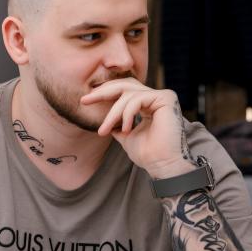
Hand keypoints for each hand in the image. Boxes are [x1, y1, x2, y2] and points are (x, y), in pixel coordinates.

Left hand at [81, 78, 195, 178]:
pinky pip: (138, 99)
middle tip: (85, 100)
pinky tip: (126, 129)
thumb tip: (105, 119)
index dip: (104, 94)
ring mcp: (162, 96)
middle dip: (102, 92)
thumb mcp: (126, 136)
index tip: (85, 101)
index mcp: (147, 104)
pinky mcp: (166, 98)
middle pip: (124, 85)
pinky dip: (127, 113)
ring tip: (105, 130)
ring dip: (113, 113)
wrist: (161, 165)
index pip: (124, 91)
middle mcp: (155, 98)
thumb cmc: (147, 154)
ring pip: (128, 94)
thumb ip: (117, 124)